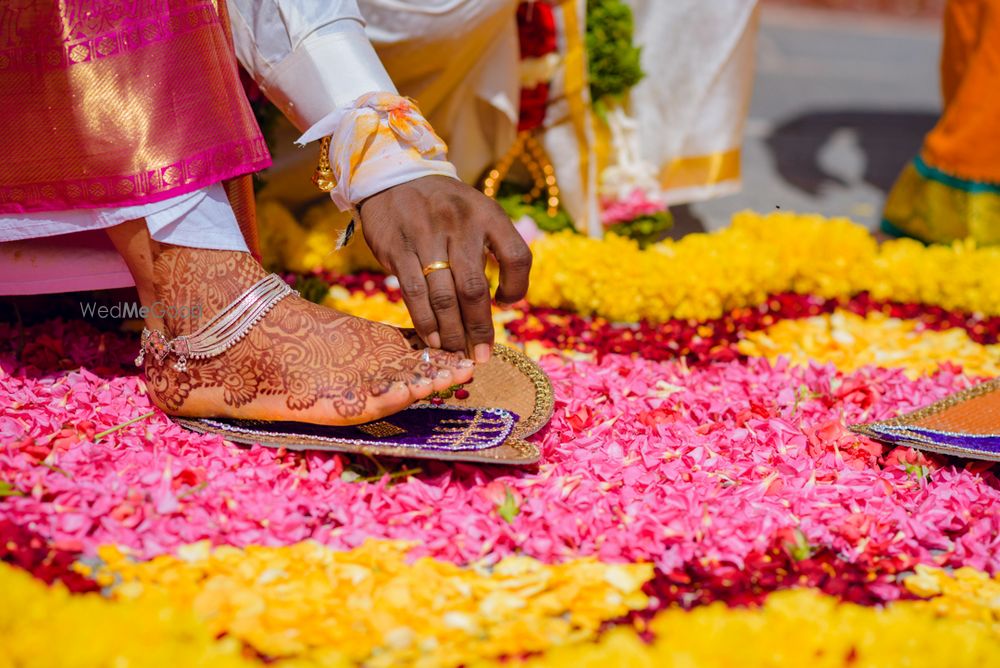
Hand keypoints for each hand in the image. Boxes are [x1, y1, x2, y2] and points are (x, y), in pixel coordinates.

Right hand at [359, 175, 531, 361]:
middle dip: (480, 328)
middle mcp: (459, 224)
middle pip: (474, 288)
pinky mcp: (398, 249)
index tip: (507, 305)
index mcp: (488, 214)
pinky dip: (426, 321)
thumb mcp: (477, 212)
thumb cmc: (444, 207)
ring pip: (444, 297)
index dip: (518, 288)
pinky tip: (432, 338)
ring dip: (451, 332)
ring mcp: (426, 236)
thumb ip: (492, 248)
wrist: (394, 178)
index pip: (517, 256)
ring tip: (456, 352)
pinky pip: (415, 294)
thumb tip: (504, 303)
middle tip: (481, 355)